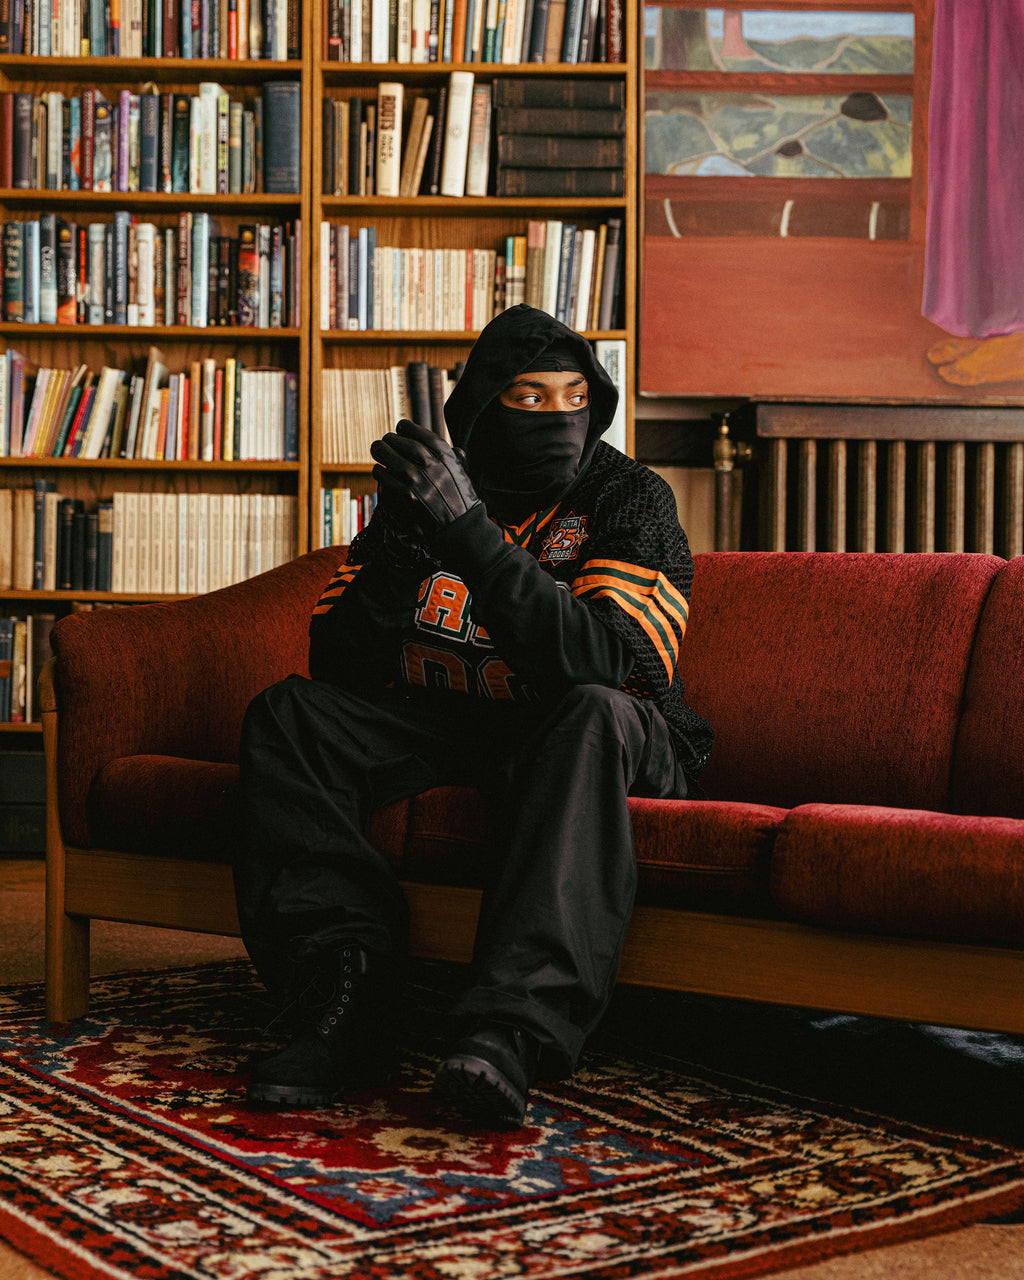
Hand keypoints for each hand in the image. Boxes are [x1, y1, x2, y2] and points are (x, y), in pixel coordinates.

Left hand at [370, 419, 480, 537]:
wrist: (461, 529)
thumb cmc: (463, 501)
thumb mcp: (464, 474)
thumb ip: (456, 459)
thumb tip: (455, 449)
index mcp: (445, 455)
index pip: (417, 432)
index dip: (405, 427)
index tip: (399, 428)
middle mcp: (430, 464)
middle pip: (399, 442)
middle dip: (388, 439)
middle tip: (383, 441)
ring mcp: (416, 480)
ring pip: (387, 456)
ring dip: (380, 451)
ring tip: (377, 451)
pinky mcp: (405, 496)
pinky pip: (384, 476)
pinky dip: (379, 471)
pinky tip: (379, 471)